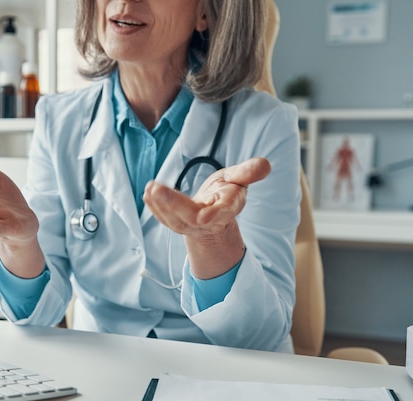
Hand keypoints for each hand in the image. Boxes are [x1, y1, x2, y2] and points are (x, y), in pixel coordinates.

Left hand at [144, 158, 270, 236]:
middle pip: (190, 217)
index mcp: (228, 207)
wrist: (213, 212)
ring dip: (160, 206)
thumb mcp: (239, 178)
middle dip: (174, 205)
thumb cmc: (226, 191)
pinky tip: (147, 194)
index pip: (223, 213)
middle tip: (157, 189)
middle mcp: (209, 219)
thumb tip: (265, 165)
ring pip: (175, 221)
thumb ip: (249, 172)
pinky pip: (165, 219)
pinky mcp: (178, 223)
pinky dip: (154, 208)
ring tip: (150, 188)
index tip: (202, 217)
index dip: (214, 215)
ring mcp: (192, 225)